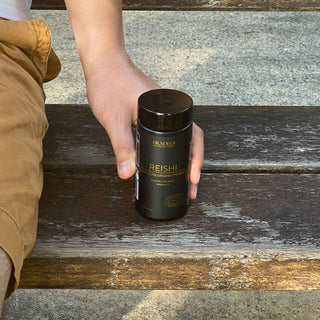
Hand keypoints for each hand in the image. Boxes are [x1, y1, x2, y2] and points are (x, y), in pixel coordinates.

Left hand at [85, 53, 202, 198]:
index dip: (195, 159)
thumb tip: (128, 173)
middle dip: (191, 164)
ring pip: (178, 137)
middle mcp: (168, 110)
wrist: (103, 62)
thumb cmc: (109, 84)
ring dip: (181, 157)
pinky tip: (162, 159)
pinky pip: (165, 132)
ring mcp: (161, 110)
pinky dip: (167, 148)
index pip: (192, 136)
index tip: (192, 178)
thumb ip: (122, 146)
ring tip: (180, 177)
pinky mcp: (151, 112)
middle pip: (189, 139)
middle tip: (189, 185)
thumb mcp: (115, 119)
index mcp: (167, 110)